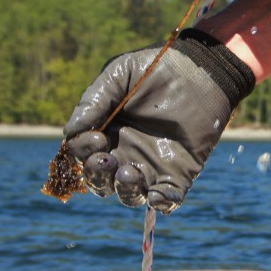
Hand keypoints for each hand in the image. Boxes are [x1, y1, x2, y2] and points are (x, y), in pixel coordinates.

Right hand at [64, 29, 254, 213]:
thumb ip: (93, 100)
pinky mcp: (180, 172)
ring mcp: (152, 165)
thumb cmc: (158, 67)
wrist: (200, 69)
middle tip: (107, 159)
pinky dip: (161, 204)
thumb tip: (70, 132)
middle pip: (101, 181)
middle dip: (97, 176)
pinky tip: (158, 194)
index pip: (83, 154)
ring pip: (130, 195)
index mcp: (107, 131)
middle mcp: (126, 152)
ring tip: (129, 174)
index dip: (82, 152)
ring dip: (124, 191)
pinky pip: (168, 199)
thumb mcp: (119, 74)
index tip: (96, 137)